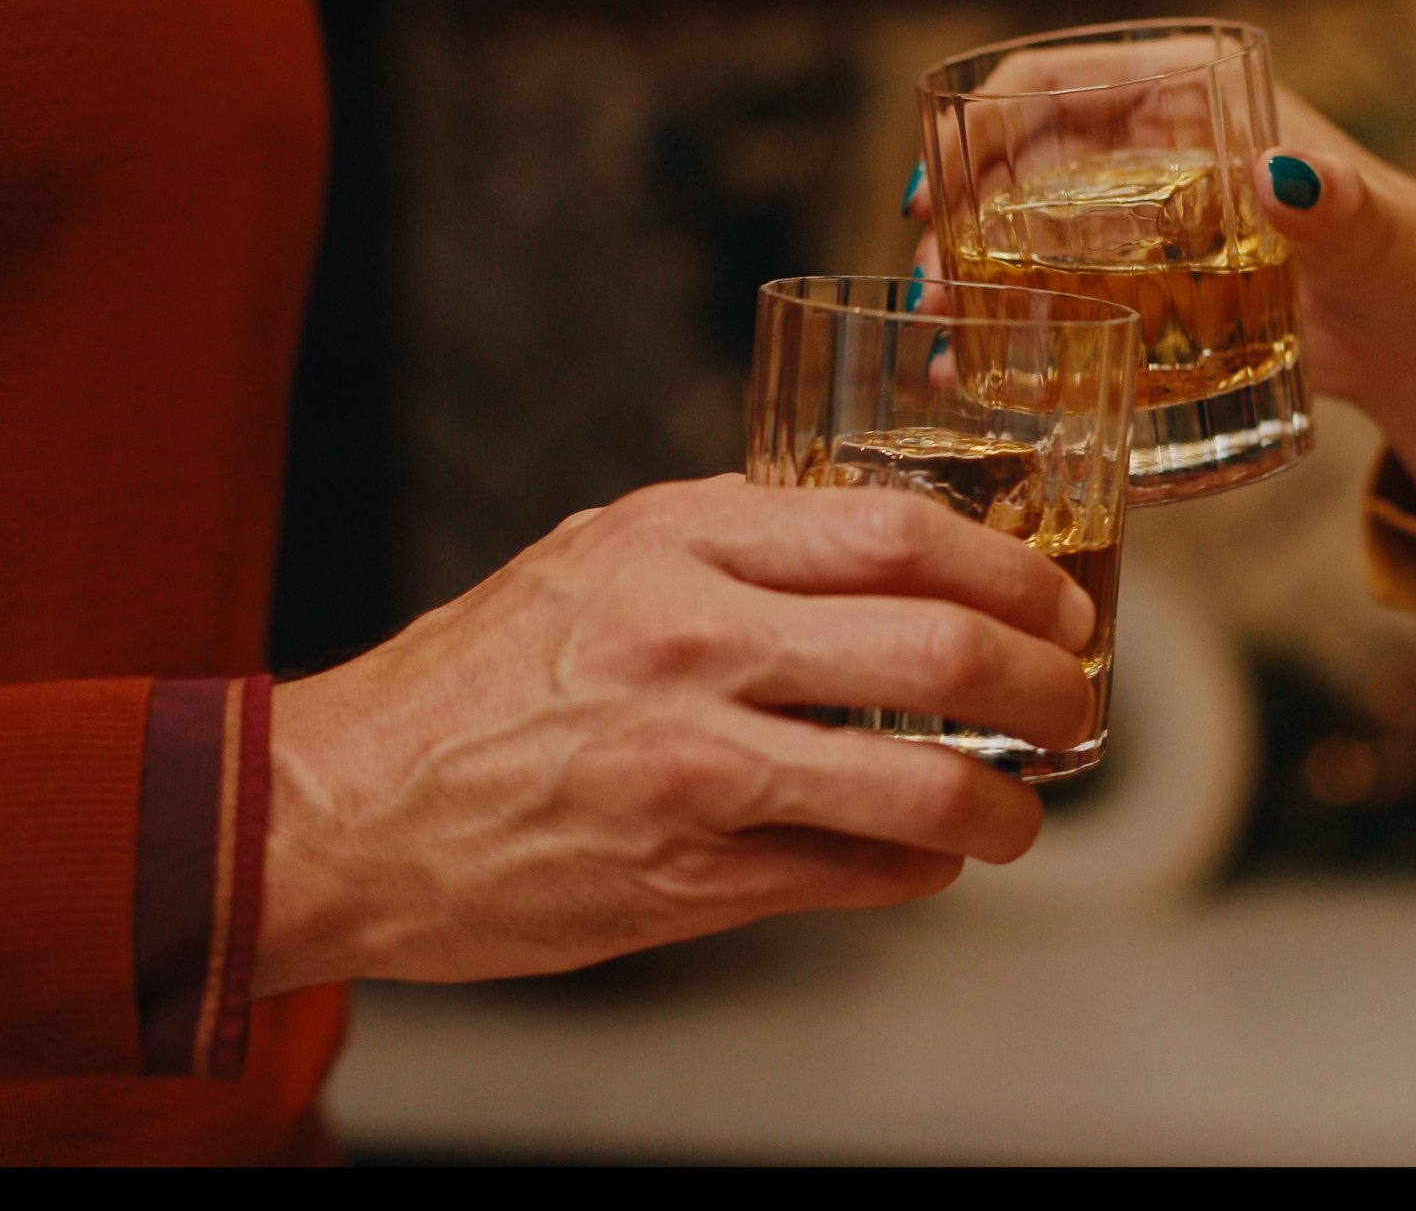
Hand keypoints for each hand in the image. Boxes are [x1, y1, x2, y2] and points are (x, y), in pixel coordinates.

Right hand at [256, 476, 1095, 995]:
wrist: (341, 807)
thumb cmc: (482, 673)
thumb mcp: (601, 553)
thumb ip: (739, 541)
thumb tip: (896, 554)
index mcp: (678, 539)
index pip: (903, 534)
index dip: (1013, 574)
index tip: (1058, 604)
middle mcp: (692, 643)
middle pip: (943, 653)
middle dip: (1050, 685)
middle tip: (1074, 700)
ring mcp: (694, 769)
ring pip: (924, 789)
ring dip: (1009, 807)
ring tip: (1021, 812)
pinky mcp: (685, 880)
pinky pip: (859, 879)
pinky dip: (921, 870)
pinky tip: (926, 858)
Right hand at [906, 71, 1415, 517]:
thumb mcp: (1391, 242)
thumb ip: (1346, 214)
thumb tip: (1284, 178)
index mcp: (1205, 100)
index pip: (1068, 80)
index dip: (987, 120)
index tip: (939, 178)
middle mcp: (1161, 154)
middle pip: (1025, 160)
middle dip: (960, 210)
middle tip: (930, 279)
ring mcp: (1149, 229)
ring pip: (1029, 232)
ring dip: (973, 274)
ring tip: (943, 334)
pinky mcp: (1151, 298)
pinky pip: (1063, 299)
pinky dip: (1016, 329)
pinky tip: (978, 373)